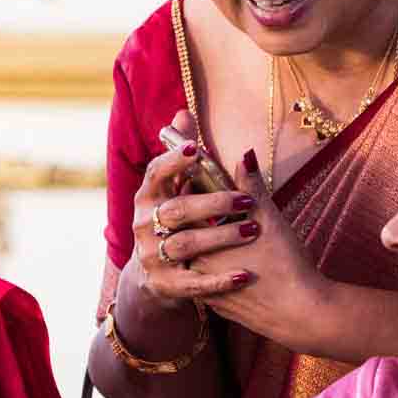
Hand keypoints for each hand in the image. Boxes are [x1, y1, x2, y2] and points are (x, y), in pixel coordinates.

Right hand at [127, 112, 261, 307]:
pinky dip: (219, 280)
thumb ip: (182, 155)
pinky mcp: (164, 285)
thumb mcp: (175, 190)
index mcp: (148, 196)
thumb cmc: (174, 221)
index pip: (156, 173)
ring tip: (254, 231)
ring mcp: (151, 256)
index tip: (198, 149)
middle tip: (247, 201)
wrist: (155, 277)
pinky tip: (245, 275)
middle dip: (213, 204)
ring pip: (187, 245)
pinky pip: (193, 284)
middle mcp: (144, 224)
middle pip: (178, 210)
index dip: (175, 160)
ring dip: (221, 238)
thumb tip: (183, 112)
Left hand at [188, 148, 337, 345]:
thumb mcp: (269, 219)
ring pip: (195, 260)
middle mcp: (196, 267)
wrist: (300, 313)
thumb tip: (245, 154)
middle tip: (207, 202)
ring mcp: (205, 289)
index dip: (191, 192)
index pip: (185, 209)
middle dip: (195, 218)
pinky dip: (213, 268)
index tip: (198, 179)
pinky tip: (229, 259)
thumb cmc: (286, 264)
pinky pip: (206, 282)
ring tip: (221, 231)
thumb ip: (251, 185)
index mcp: (203, 241)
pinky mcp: (216, 307)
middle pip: (187, 234)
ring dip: (204, 245)